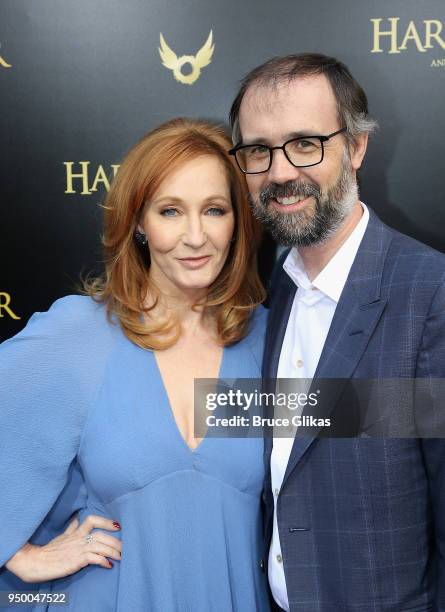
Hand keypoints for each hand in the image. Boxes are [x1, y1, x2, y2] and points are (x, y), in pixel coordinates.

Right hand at [5, 514, 121, 582]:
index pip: (92, 520)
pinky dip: (103, 560)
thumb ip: (71, 528)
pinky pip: (93, 558)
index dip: (106, 521)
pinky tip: (109, 564)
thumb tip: (77, 518)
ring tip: (121, 556)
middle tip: (124, 547)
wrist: (35, 562)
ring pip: (100, 545)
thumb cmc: (49, 551)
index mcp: (75, 532)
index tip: (117, 526)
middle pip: (101, 534)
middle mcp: (78, 538)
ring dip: (113, 551)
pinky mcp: (75, 560)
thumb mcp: (61, 536)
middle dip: (115, 541)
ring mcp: (77, 549)